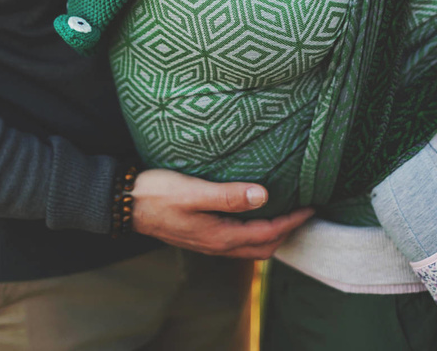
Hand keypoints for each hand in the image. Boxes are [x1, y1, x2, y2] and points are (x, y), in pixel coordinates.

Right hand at [132, 169, 313, 258]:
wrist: (125, 203)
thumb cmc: (158, 193)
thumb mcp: (193, 191)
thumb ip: (227, 195)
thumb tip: (263, 195)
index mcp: (220, 236)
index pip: (267, 234)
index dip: (292, 221)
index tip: (311, 206)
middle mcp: (217, 244)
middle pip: (264, 247)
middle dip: (288, 232)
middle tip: (305, 212)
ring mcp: (209, 242)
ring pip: (251, 245)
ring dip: (273, 233)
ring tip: (287, 212)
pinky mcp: (201, 234)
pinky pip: (238, 239)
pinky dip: (255, 230)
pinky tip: (255, 212)